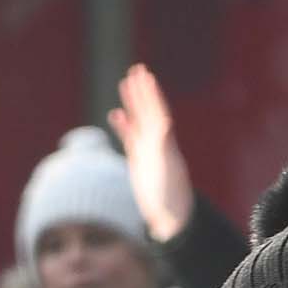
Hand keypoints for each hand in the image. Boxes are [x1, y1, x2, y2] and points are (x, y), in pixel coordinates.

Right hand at [110, 62, 193, 243]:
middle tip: (136, 69)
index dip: (151, 93)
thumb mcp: (168, 169)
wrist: (169, 218)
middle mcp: (158, 143)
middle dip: (142, 91)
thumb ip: (165, 145)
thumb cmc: (172, 196)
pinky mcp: (139, 162)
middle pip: (148, 110)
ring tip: (125, 83)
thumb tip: (165, 122)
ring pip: (138, 121)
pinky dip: (124, 126)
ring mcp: (148, 152)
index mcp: (165, 142)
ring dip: (132, 103)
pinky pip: (130, 138)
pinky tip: (115, 115)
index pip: (157, 111)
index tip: (145, 75)